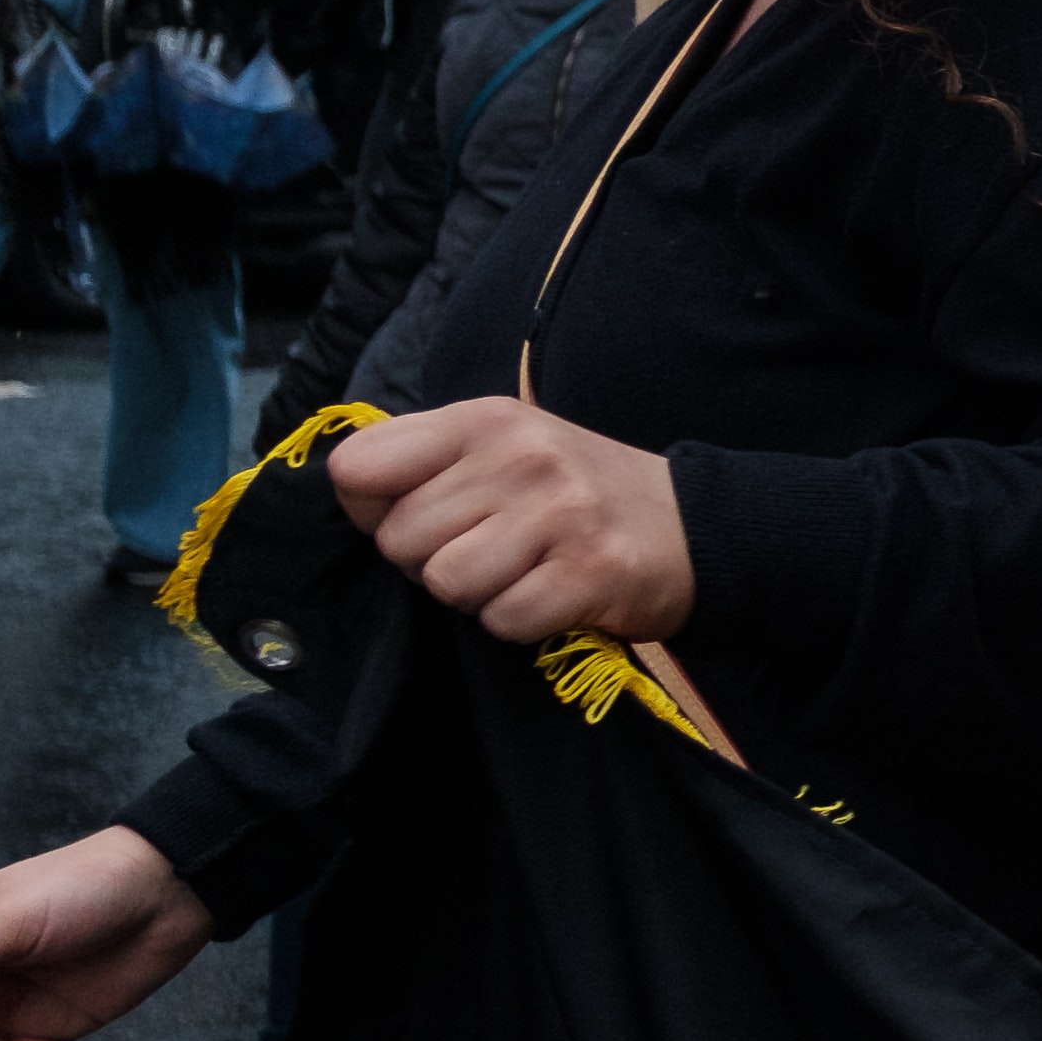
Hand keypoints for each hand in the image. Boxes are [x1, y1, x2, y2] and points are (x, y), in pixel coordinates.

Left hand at [334, 399, 695, 640]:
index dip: (373, 509)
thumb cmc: (576, 492)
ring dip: (477, 595)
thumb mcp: (503, 446)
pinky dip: (521, 620)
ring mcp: (559, 513)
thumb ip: (425, 458)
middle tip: (490, 550)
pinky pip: (503, 619)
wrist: (693, 526)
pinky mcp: (590, 571)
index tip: (422, 515)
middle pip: (400, 540)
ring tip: (521, 572)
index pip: (358, 468)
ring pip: (446, 583)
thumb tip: (348, 489)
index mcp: (485, 420)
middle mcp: (521, 457)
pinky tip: (553, 594)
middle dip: (432, 562)